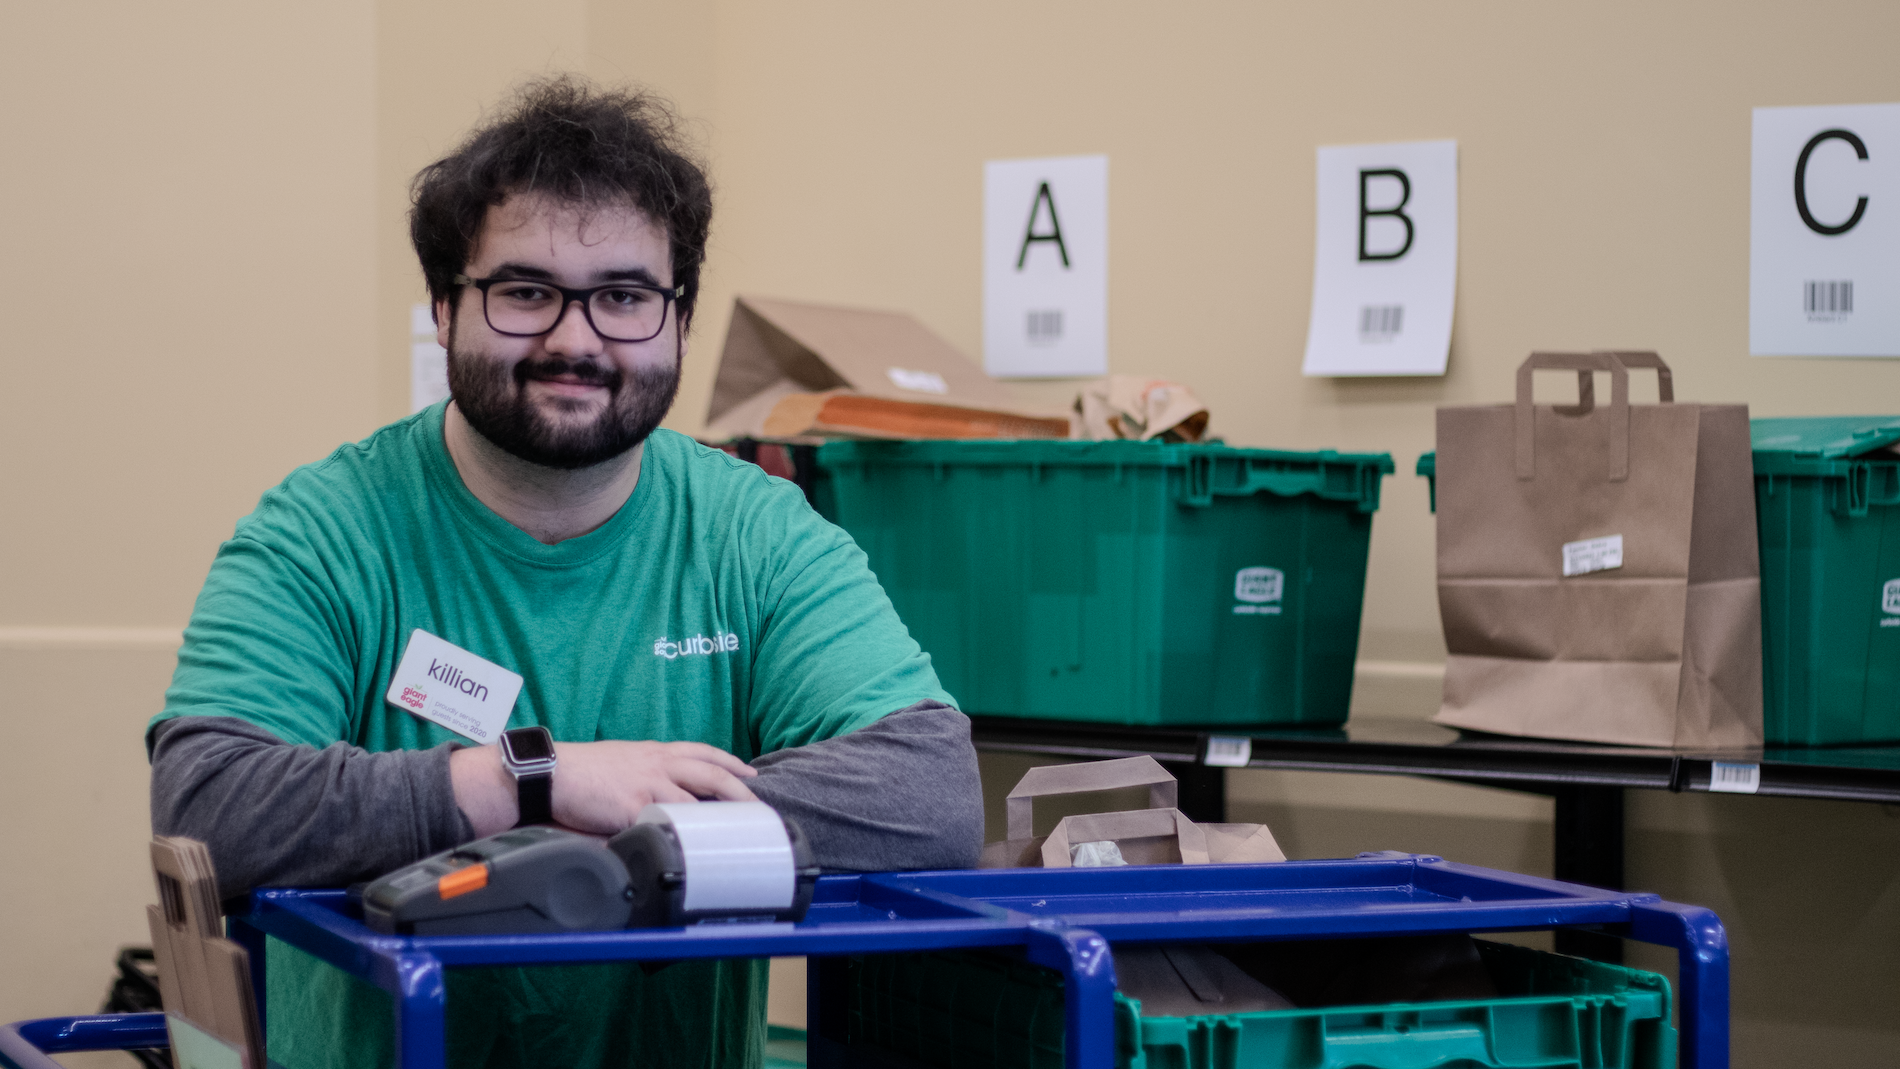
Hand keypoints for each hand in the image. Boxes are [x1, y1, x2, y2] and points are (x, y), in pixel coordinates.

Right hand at [550, 740, 758, 833]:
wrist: (550, 772)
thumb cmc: (580, 770)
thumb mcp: (621, 761)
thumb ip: (644, 774)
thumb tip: (658, 796)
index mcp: (655, 752)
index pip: (703, 752)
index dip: (730, 762)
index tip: (749, 773)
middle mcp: (657, 764)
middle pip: (711, 774)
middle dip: (739, 790)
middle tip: (758, 806)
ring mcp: (647, 784)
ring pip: (695, 799)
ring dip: (718, 817)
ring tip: (736, 833)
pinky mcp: (633, 805)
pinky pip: (664, 822)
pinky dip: (681, 835)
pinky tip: (696, 849)